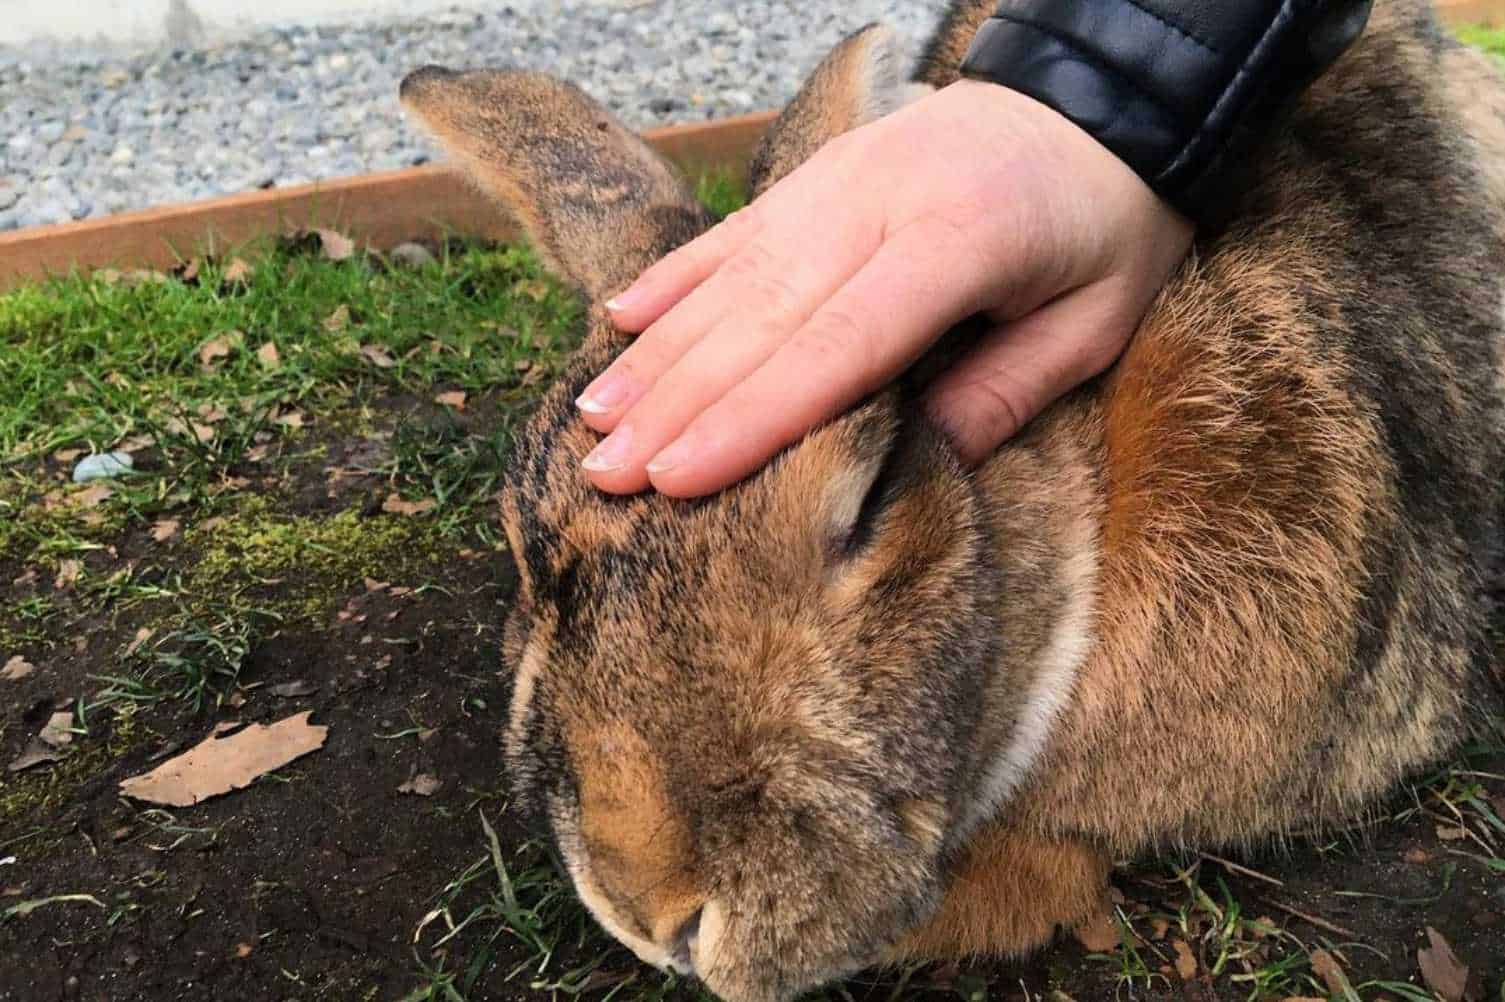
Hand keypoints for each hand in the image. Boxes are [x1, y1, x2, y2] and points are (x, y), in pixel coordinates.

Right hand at [575, 79, 1193, 496]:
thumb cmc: (1107, 226)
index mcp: (957, 243)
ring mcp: (838, 179)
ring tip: (593, 420)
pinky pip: (733, 231)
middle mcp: (877, 203)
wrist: (1100, 102)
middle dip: (676, 402)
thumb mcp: (1094, 322)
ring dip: (656, 351)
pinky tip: (618, 320)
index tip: (681, 477)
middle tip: (606, 474)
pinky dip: (674, 278)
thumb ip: (1005, 393)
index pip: (837, 345)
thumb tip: (910, 471)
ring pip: (730, 276)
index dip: (753, 416)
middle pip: (761, 316)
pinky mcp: (820, 171)